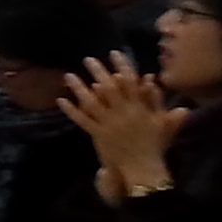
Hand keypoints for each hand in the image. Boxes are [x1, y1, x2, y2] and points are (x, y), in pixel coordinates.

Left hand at [57, 53, 188, 196]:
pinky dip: (71, 110)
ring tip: (68, 75)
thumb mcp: (161, 120)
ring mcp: (109, 124)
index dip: (122, 66)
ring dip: (79, 88)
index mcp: (139, 107)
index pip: (130, 81)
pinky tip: (61, 100)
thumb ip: (156, 99)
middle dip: (98, 71)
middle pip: (108, 87)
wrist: (143, 168)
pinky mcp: (99, 135)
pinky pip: (83, 120)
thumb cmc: (155, 144)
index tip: (114, 53)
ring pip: (91, 102)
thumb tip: (150, 78)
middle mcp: (123, 112)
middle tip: (88, 59)